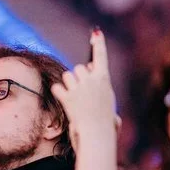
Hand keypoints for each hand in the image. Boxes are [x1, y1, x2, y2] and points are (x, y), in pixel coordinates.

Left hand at [51, 29, 116, 150]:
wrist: (97, 136)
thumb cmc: (106, 127)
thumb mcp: (111, 110)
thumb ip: (105, 98)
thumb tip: (106, 99)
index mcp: (104, 79)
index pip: (101, 56)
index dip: (98, 43)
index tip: (95, 32)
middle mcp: (91, 80)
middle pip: (80, 68)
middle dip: (79, 78)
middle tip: (82, 93)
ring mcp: (79, 88)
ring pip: (67, 76)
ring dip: (69, 85)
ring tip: (75, 100)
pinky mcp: (67, 97)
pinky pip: (57, 88)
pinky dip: (58, 94)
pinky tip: (64, 102)